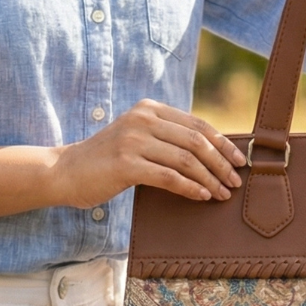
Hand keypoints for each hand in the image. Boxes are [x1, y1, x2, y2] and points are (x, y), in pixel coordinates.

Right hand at [49, 99, 245, 208]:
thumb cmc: (106, 160)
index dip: (223, 143)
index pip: (197, 124)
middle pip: (196, 141)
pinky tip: (202, 197)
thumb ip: (167, 138)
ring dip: (210, 179)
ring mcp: (133, 140)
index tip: (240, 160)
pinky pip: (170, 177)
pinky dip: (191, 188)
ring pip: (186, 160)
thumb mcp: (137, 137)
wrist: (65, 171)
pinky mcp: (126, 164)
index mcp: (150, 108)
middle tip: (236, 181)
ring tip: (223, 193)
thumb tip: (213, 153)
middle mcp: (143, 119)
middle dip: (221, 163)